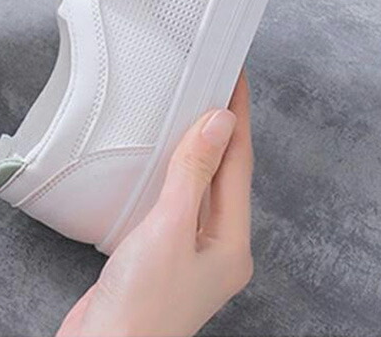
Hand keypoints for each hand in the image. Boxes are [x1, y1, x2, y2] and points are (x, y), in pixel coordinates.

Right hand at [57, 73, 253, 336]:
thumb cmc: (141, 303)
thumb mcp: (170, 228)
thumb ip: (193, 174)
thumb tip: (220, 123)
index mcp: (230, 244)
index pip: (239, 165)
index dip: (237, 117)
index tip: (233, 76)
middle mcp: (215, 246)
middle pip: (222, 174)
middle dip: (218, 128)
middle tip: (210, 82)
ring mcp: (186, 251)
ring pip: (196, 185)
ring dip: (192, 147)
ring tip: (185, 108)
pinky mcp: (157, 252)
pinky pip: (171, 199)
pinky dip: (167, 171)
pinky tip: (154, 157)